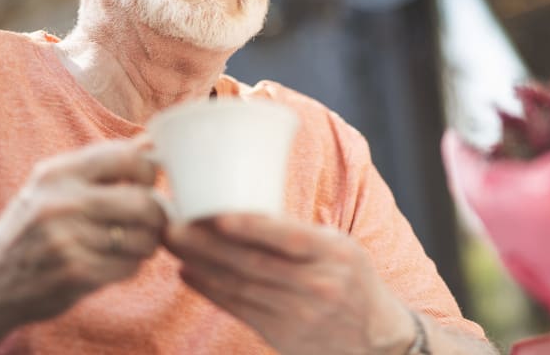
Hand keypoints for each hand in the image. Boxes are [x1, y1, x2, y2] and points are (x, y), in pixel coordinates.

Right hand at [0, 138, 166, 324]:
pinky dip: (130, 266)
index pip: (129, 158)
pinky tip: (112, 263)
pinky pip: (130, 266)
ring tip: (129, 243)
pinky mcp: (75, 273)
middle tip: (149, 222)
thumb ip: (104, 164)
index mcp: (58, 173)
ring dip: (145, 244)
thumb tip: (151, 141)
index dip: (149, 172)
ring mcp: (67, 240)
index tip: (145, 185)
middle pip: (144, 202)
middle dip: (156, 215)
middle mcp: (61, 203)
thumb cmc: (34, 225)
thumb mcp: (56, 185)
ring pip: (143, 238)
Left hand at [165, 214, 414, 354]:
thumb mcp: (342, 249)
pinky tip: (190, 273)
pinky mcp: (283, 336)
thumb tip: (245, 210)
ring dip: (201, 265)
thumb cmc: (353, 281)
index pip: (290, 238)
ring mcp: (300, 315)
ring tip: (174, 245)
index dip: (252, 227)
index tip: (216, 214)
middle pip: (254, 263)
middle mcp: (319, 285)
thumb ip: (301, 235)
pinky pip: (240, 309)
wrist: (375, 339)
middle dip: (208, 244)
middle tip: (174, 226)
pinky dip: (211, 290)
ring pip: (240, 286)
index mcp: (336, 255)